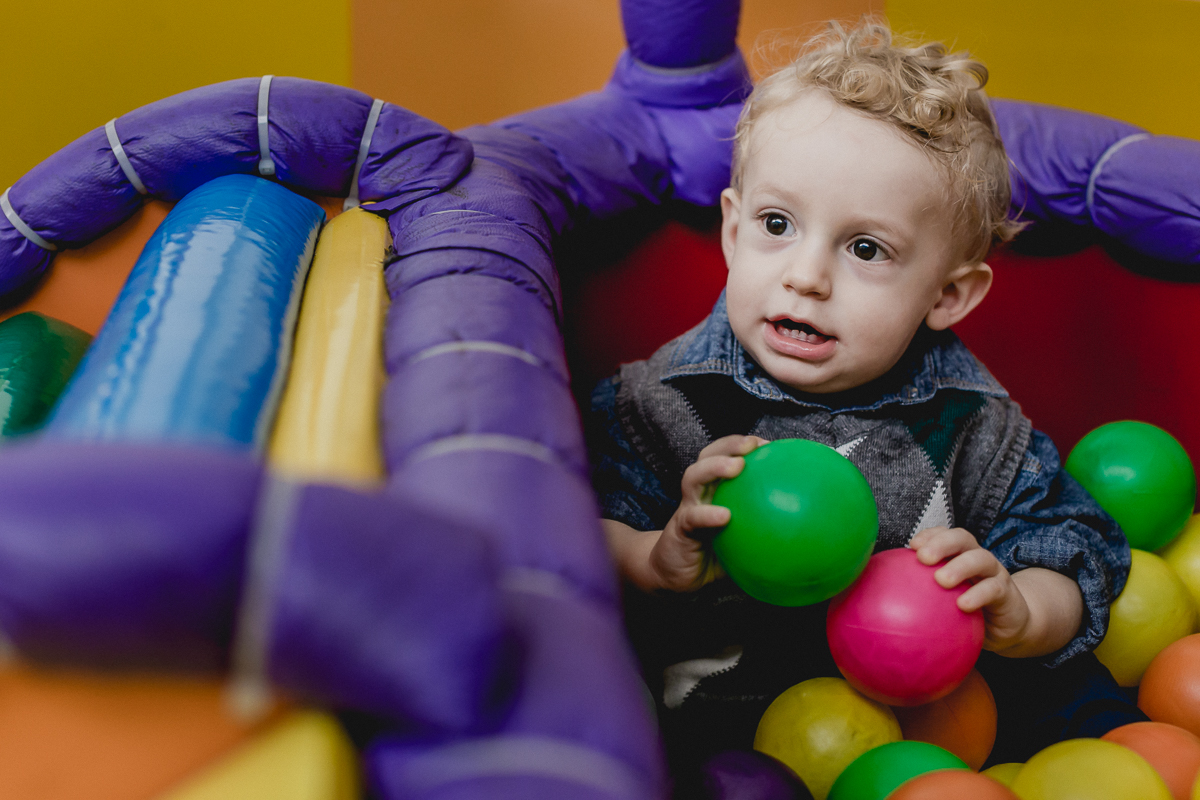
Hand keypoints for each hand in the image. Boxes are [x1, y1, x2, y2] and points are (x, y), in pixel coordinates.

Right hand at [648, 435, 768, 591]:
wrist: (676, 574)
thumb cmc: (713, 554)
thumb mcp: (743, 541)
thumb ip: (767, 532)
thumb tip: (808, 534)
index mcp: (715, 491)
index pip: (726, 457)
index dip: (744, 445)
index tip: (770, 444)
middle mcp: (700, 493)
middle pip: (708, 456)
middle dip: (729, 445)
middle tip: (752, 445)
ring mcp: (688, 508)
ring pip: (694, 478)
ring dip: (714, 467)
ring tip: (736, 466)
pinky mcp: (680, 529)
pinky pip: (693, 518)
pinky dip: (708, 514)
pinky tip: (724, 516)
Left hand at [909, 526, 1030, 653]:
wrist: (1006, 626)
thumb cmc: (965, 609)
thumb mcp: (941, 599)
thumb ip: (917, 593)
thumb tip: (880, 601)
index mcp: (959, 553)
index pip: (944, 534)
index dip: (929, 535)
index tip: (911, 546)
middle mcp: (977, 557)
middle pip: (962, 538)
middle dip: (942, 543)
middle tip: (923, 557)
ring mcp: (994, 572)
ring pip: (981, 559)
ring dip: (960, 566)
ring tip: (941, 580)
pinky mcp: (1007, 592)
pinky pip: (993, 590)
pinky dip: (978, 595)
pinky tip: (962, 605)